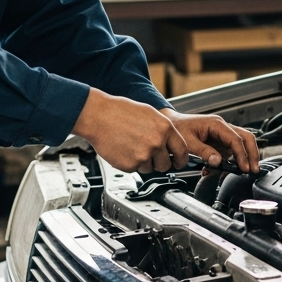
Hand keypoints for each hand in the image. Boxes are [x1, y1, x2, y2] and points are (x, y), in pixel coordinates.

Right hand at [71, 89, 188, 173]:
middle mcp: (157, 143)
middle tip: (149, 155)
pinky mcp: (130, 165)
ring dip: (143, 162)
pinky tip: (124, 150)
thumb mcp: (150, 114)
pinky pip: (135, 170)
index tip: (179, 162)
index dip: (181, 159)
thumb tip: (172, 142)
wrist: (98, 116)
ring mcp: (144, 155)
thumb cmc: (120, 112)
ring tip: (132, 147)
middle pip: (166, 164)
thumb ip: (163, 129)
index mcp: (165, 128)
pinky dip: (130, 163)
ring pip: (150, 168)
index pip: (182, 150)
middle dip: (160, 162)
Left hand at [160, 108, 260, 172]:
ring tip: (245, 170)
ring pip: (241, 144)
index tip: (244, 167)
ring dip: (245, 157)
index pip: (236, 139)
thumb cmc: (177, 128)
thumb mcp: (188, 142)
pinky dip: (232, 161)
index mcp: (216, 124)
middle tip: (254, 169)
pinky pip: (230, 151)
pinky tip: (227, 170)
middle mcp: (222, 128)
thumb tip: (217, 161)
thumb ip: (204, 152)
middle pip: (246, 138)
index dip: (242, 155)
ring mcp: (222, 135)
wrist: (170, 125)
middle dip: (252, 154)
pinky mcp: (219, 142)